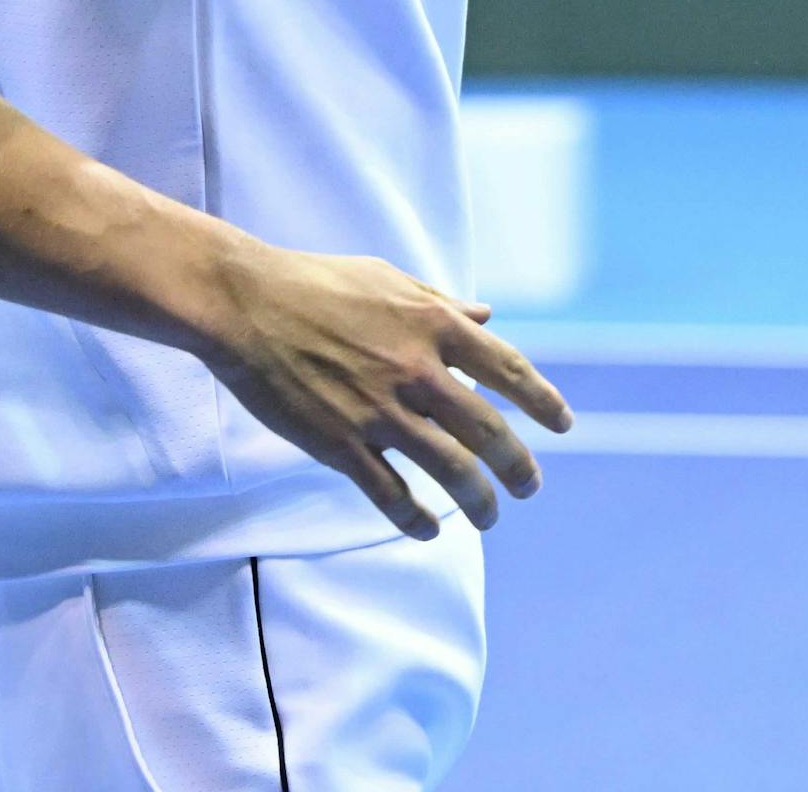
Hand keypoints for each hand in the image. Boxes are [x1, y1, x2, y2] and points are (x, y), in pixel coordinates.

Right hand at [194, 245, 572, 539]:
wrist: (244, 303)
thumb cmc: (314, 282)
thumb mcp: (387, 279)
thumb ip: (441, 302)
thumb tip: (486, 312)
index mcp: (432, 324)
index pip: (509, 369)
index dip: (543, 401)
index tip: (563, 425)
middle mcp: (417, 370)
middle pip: (489, 432)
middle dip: (519, 466)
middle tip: (529, 486)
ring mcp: (380, 410)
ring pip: (451, 471)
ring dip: (479, 502)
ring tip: (490, 517)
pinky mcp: (341, 443)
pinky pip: (391, 494)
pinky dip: (415, 519)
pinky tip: (427, 530)